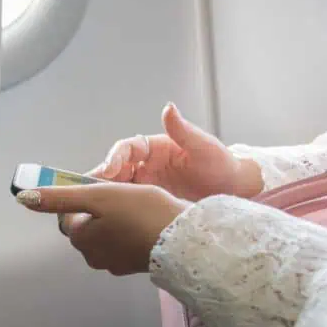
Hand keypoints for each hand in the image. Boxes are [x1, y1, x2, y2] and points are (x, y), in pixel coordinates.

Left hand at [16, 183, 189, 275]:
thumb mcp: (98, 196)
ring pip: (103, 236)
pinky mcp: (132, 266)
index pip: (66, 215)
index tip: (100, 189)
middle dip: (95, 211)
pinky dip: (126, 233)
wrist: (184, 240)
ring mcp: (112, 264)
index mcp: (80, 238)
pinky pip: (121, 244)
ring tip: (133, 208)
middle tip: (119, 197)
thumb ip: (60, 197)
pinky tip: (142, 223)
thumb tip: (23, 198)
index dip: (80, 198)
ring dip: (111, 222)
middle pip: (84, 227)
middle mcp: (91, 256)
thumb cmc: (141, 212)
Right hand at [90, 102, 262, 200]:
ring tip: (94, 206)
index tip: (107, 169)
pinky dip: (116, 208)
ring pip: (118, 187)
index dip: (114, 157)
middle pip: (116, 168)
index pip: (127, 148)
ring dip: (105, 194)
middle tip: (90, 191)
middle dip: (101, 178)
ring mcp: (147, 185)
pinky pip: (128, 204)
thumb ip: (184, 130)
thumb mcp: (204, 147)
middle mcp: (147, 165)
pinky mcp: (149, 204)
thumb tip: (168, 108)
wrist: (236, 192)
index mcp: (156, 147)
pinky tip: (110, 218)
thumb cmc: (222, 165)